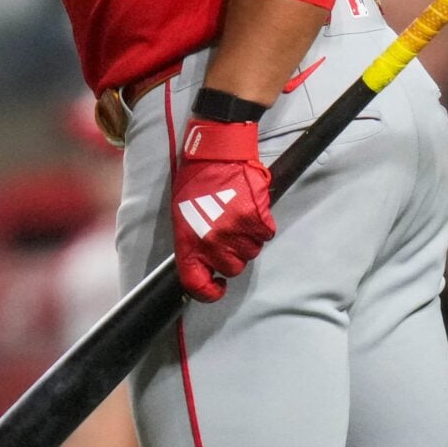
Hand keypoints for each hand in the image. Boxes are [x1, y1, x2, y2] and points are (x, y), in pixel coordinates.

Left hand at [170, 117, 273, 300]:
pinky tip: (249, 210)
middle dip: (232, 256)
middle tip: (227, 235)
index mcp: (189, 242)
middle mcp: (213, 242)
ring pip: (251, 252)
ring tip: (236, 216)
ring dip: (247, 240)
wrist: (216, 154)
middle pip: (233, 268)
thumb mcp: (182, 214)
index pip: (196, 283)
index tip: (217, 286)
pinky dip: (261, 226)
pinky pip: (266, 234)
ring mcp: (237, 232)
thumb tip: (202, 264)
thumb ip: (192, 242)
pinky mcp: (257, 219)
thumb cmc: (195, 182)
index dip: (208, 292)